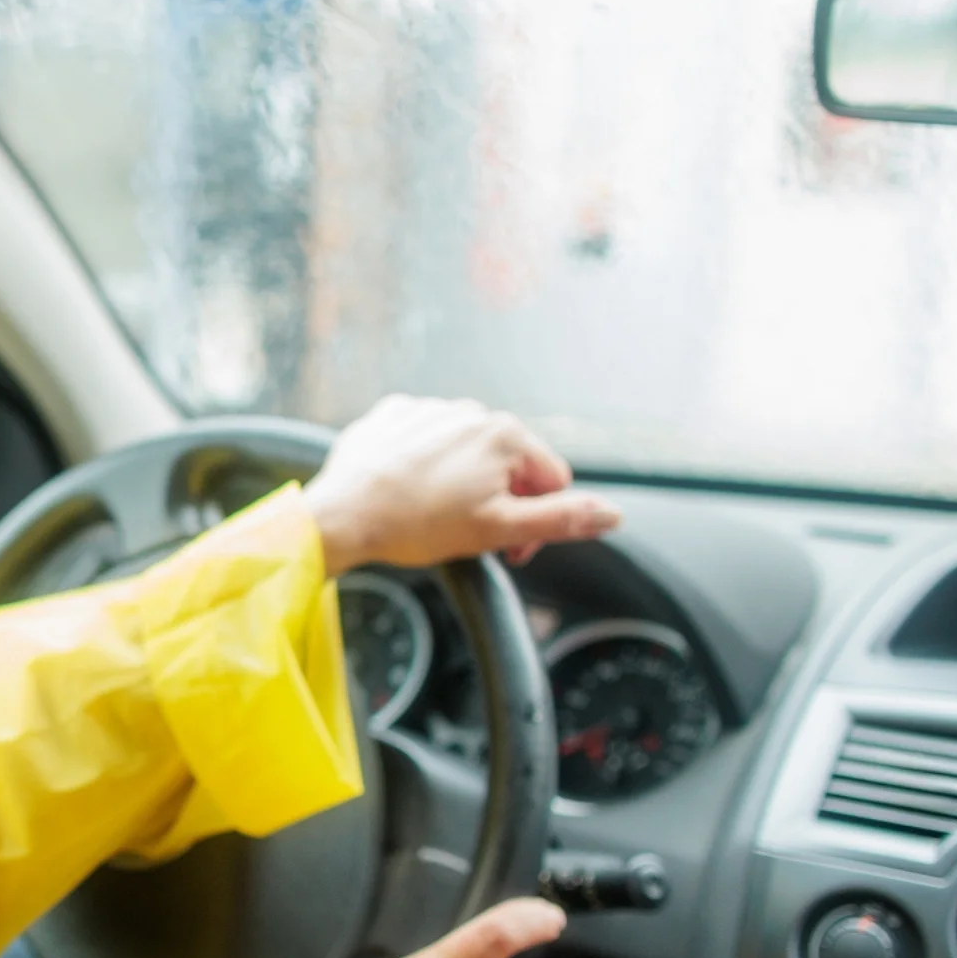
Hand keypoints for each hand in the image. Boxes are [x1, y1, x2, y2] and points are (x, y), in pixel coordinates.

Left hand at [304, 395, 620, 574]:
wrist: (343, 514)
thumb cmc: (418, 524)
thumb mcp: (499, 530)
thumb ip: (561, 520)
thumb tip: (613, 514)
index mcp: (506, 435)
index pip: (551, 482)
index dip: (536, 523)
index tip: (507, 549)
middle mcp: (471, 410)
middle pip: (509, 465)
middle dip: (499, 501)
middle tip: (468, 535)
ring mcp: (429, 408)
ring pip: (466, 452)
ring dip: (462, 482)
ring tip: (431, 513)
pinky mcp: (392, 414)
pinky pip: (424, 440)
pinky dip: (423, 465)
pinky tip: (406, 490)